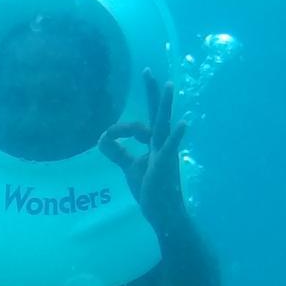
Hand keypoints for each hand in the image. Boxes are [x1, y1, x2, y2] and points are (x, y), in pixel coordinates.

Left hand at [99, 69, 187, 232]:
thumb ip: (117, 151)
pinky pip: (170, 148)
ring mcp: (164, 154)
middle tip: (147, 71)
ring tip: (169, 84)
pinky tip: (183, 124)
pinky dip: (175, 136)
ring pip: (162, 125)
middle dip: (151, 93)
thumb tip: (102, 137)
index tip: (106, 138)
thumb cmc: (151, 189)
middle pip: (155, 114)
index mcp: (153, 144)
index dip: (118, 130)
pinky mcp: (164, 165)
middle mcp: (161, 144)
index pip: (136, 126)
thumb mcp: (130, 167)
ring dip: (164, 105)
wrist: (164, 213)